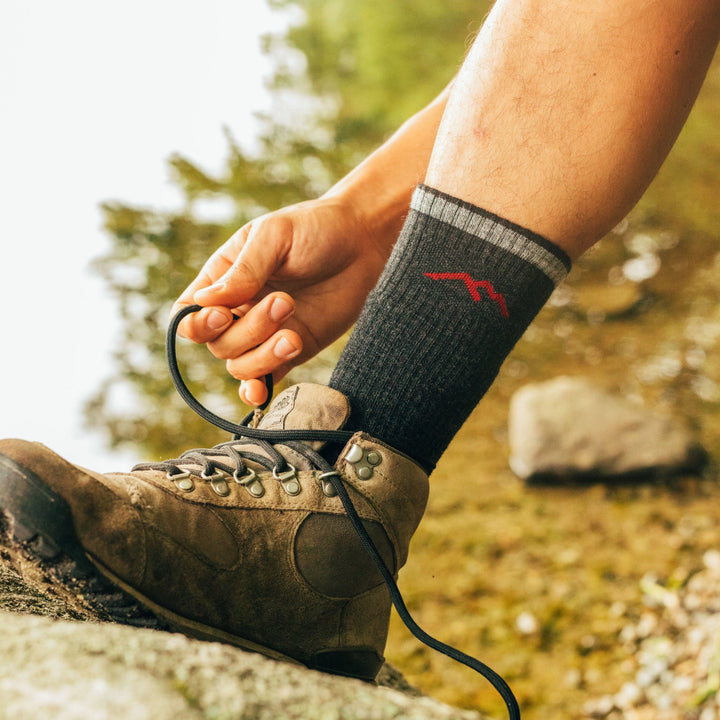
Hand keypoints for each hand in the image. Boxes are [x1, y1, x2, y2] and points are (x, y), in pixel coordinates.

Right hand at [172, 195, 390, 405]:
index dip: (199, 324)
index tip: (225, 314)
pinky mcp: (291, 350)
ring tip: (293, 333)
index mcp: (224, 278)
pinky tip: (261, 392)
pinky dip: (258, 390)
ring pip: (240, 366)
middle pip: (218, 344)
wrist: (365, 242)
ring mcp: (265, 334)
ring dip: (262, 355)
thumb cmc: (316, 228)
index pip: (189, 315)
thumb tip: (203, 303)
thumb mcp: (274, 236)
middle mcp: (239, 309)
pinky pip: (266, 379)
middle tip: (285, 301)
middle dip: (249, 330)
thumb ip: (243, 271)